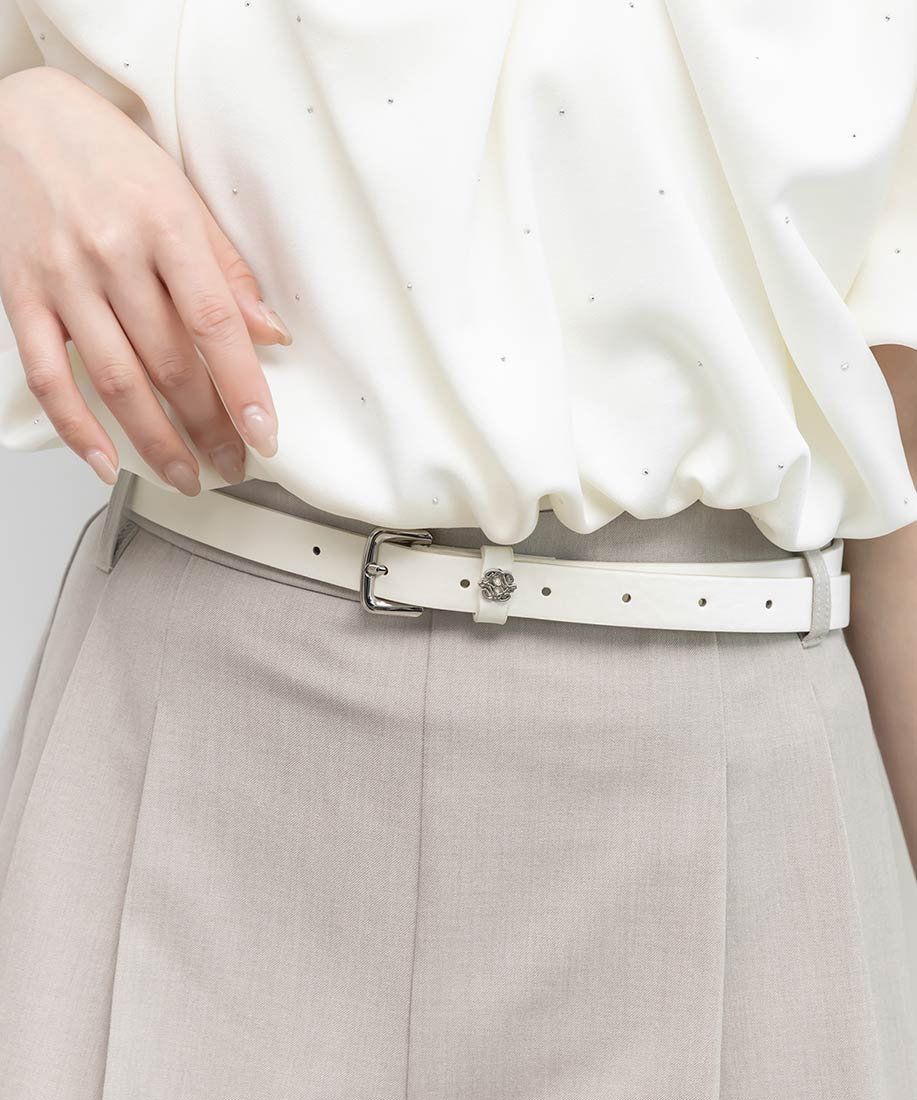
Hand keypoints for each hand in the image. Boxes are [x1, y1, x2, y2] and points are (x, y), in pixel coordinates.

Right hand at [0, 65, 291, 493]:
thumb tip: (271, 333)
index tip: (265, 435)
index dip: (243, 388)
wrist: (13, 116)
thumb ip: (226, 270)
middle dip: (208, 427)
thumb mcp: (182, 195)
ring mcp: (62, 280)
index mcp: (165, 226)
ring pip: (116, 381)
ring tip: (186, 476)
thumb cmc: (106, 155)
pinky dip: (76, 429)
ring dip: (155, 441)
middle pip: (170, 363)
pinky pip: (47, 377)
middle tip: (234, 464)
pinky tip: (105, 463)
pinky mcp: (19, 296)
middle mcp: (112, 255)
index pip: (214, 324)